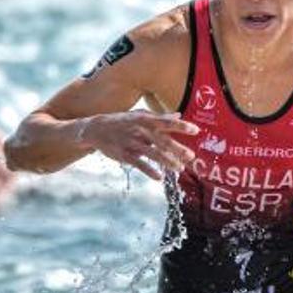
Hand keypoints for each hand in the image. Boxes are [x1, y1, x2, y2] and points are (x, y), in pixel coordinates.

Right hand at [83, 112, 198, 180]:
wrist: (97, 128)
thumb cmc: (122, 121)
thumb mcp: (140, 115)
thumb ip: (160, 116)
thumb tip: (178, 114)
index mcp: (146, 120)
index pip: (167, 122)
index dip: (181, 126)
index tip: (195, 130)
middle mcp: (140, 130)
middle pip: (162, 140)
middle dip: (177, 149)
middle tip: (191, 156)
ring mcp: (132, 143)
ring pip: (152, 154)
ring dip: (167, 161)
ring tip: (179, 169)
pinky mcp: (124, 155)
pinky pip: (139, 164)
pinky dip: (149, 171)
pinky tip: (159, 177)